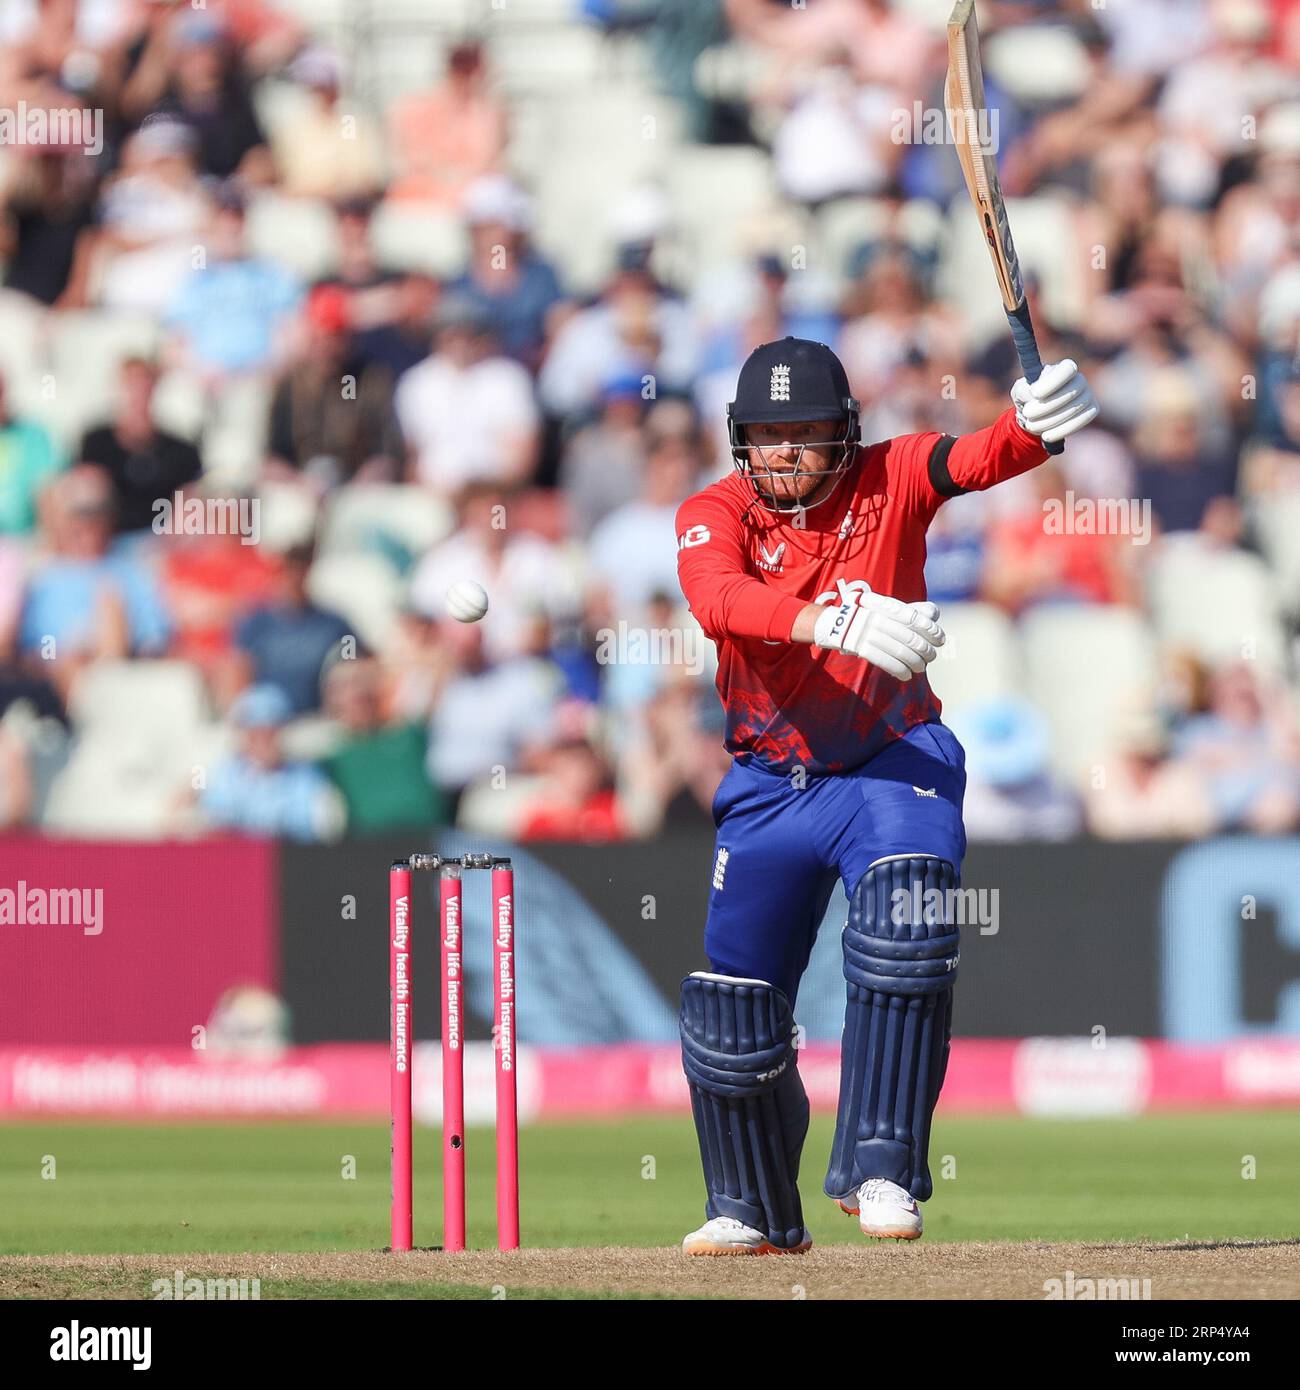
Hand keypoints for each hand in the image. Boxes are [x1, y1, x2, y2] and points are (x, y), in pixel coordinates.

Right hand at [813, 587, 944, 681]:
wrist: (836, 624)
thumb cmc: (870, 616)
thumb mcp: (888, 607)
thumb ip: (912, 610)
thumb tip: (934, 616)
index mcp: (887, 605)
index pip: (914, 617)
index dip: (931, 630)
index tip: (940, 639)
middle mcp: (877, 617)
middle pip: (909, 637)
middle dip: (925, 650)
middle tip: (932, 656)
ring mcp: (867, 632)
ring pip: (899, 651)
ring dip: (915, 663)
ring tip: (921, 668)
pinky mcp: (859, 647)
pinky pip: (883, 661)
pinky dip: (898, 670)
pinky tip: (907, 675)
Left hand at [1010, 359, 1098, 443]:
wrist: (1036, 415)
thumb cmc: (1028, 397)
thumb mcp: (1019, 391)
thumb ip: (1023, 390)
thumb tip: (1032, 396)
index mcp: (1063, 368)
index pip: (1066, 370)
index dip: (1052, 382)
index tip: (1035, 393)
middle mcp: (1079, 379)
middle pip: (1071, 391)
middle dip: (1046, 406)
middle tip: (1027, 413)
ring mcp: (1088, 395)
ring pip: (1075, 408)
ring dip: (1051, 420)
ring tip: (1031, 425)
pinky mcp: (1091, 410)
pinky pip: (1082, 421)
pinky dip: (1063, 430)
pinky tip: (1046, 436)